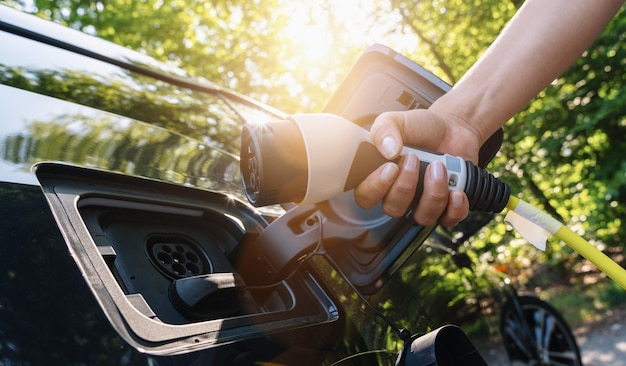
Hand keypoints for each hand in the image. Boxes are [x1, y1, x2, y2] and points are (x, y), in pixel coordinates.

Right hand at [353, 108, 481, 226]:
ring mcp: (423, 203)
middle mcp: (400, 195)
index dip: (375, 188)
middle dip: (405, 186)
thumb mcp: (397, 121)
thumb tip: (388, 150)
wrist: (452, 128)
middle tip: (415, 159)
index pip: (365, 197)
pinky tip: (456, 190)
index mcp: (381, 177)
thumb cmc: (420, 128)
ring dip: (433, 192)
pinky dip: (455, 208)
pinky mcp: (447, 206)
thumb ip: (384, 130)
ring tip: (439, 167)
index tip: (390, 167)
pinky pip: (448, 220)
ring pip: (422, 217)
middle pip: (393, 209)